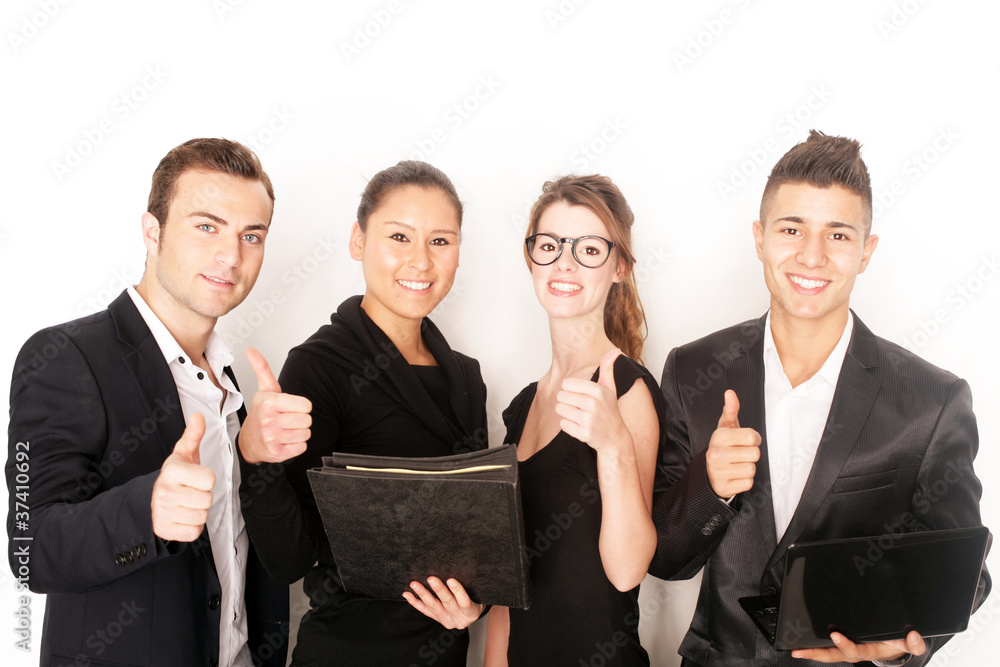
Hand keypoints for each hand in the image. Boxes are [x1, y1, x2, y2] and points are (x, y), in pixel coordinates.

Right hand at [151, 413, 215, 541]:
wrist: (153, 499)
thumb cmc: (176, 476)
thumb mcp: (184, 454)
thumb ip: (194, 435)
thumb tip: (198, 417)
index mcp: (172, 471)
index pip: (210, 480)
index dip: (206, 480)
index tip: (194, 478)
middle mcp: (165, 492)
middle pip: (207, 500)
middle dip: (203, 496)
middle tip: (190, 492)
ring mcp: (163, 512)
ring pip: (202, 517)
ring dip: (198, 512)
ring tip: (186, 503)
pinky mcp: (164, 530)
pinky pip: (194, 532)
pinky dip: (192, 527)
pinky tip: (182, 516)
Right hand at [237, 348, 312, 463]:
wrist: (249, 441)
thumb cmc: (261, 414)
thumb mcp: (264, 390)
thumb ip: (262, 369)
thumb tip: (250, 350)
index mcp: (270, 403)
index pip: (307, 405)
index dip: (301, 406)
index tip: (290, 408)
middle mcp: (269, 421)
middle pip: (308, 420)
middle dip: (300, 420)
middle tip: (286, 419)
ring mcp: (273, 438)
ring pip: (306, 434)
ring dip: (299, 432)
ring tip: (286, 430)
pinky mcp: (277, 454)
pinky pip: (302, 447)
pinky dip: (296, 445)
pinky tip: (285, 441)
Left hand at [402, 576, 483, 629]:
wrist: (473, 613)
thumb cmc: (476, 597)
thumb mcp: (477, 593)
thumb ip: (469, 585)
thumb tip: (457, 566)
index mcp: (471, 612)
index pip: (465, 601)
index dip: (458, 591)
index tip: (451, 579)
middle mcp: (459, 619)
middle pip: (448, 603)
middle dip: (438, 590)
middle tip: (431, 578)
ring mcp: (447, 621)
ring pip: (433, 607)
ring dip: (423, 594)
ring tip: (414, 584)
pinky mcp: (438, 619)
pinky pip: (425, 611)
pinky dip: (415, 602)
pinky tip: (407, 594)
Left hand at [556, 349, 629, 452]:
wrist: (615, 438)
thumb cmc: (610, 410)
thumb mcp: (610, 388)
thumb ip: (608, 368)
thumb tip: (616, 350)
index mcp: (597, 390)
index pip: (566, 384)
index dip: (571, 391)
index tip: (581, 397)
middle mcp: (592, 404)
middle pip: (560, 396)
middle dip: (567, 402)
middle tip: (580, 408)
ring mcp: (588, 419)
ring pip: (560, 410)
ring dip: (566, 414)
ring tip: (580, 417)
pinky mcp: (583, 433)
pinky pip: (562, 424)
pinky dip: (568, 426)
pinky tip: (580, 426)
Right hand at [705, 390, 761, 497]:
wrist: (709, 473)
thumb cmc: (723, 447)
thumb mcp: (725, 427)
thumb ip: (730, 409)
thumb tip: (730, 393)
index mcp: (718, 437)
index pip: (753, 437)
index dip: (753, 439)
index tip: (744, 441)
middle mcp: (716, 454)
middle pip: (755, 454)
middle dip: (751, 454)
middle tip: (740, 454)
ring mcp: (719, 471)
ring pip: (752, 469)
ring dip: (748, 468)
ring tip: (737, 465)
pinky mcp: (724, 487)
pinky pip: (748, 483)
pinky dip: (744, 481)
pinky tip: (735, 476)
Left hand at [791, 629, 925, 662]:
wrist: (898, 644)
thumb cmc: (900, 642)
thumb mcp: (910, 644)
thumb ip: (914, 643)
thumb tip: (913, 635)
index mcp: (870, 650)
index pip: (855, 650)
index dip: (844, 644)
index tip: (834, 634)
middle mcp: (856, 651)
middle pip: (834, 655)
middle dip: (817, 654)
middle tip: (800, 651)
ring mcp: (849, 647)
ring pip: (828, 652)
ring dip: (811, 651)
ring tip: (795, 649)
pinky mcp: (844, 642)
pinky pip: (828, 645)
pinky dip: (815, 645)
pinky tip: (802, 642)